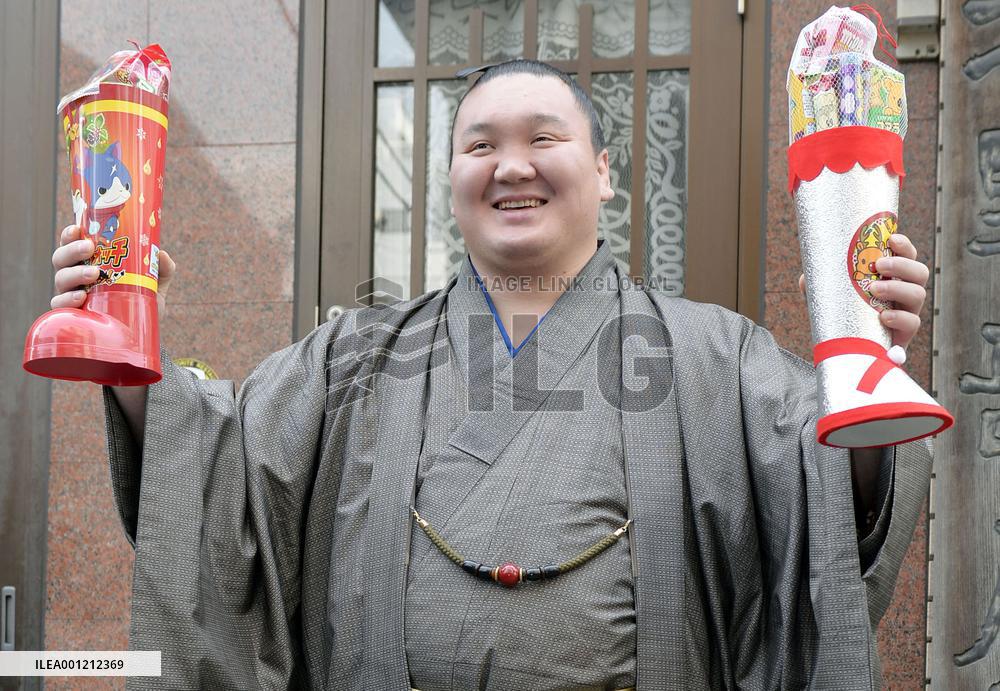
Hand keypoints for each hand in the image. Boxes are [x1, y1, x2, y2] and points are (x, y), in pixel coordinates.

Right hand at [51, 224, 175, 316]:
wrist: (142, 334)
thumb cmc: (141, 302)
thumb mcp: (155, 284)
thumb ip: (162, 269)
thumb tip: (161, 254)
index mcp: (90, 263)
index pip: (72, 244)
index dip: (70, 235)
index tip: (78, 228)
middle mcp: (76, 277)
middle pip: (61, 258)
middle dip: (72, 250)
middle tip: (89, 248)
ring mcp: (71, 295)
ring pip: (61, 279)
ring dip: (74, 273)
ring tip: (94, 273)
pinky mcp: (72, 315)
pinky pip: (60, 305)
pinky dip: (67, 299)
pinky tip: (81, 296)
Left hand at [798, 233, 927, 349]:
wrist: (848, 349)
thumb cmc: (843, 313)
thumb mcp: (830, 294)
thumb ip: (819, 284)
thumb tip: (805, 278)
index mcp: (892, 276)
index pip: (907, 255)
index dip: (904, 246)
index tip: (891, 239)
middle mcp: (905, 291)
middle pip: (919, 272)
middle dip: (901, 265)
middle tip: (878, 264)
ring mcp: (907, 312)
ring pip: (918, 294)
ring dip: (897, 288)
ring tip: (874, 289)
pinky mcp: (905, 334)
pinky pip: (912, 323)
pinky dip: (900, 317)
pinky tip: (883, 316)